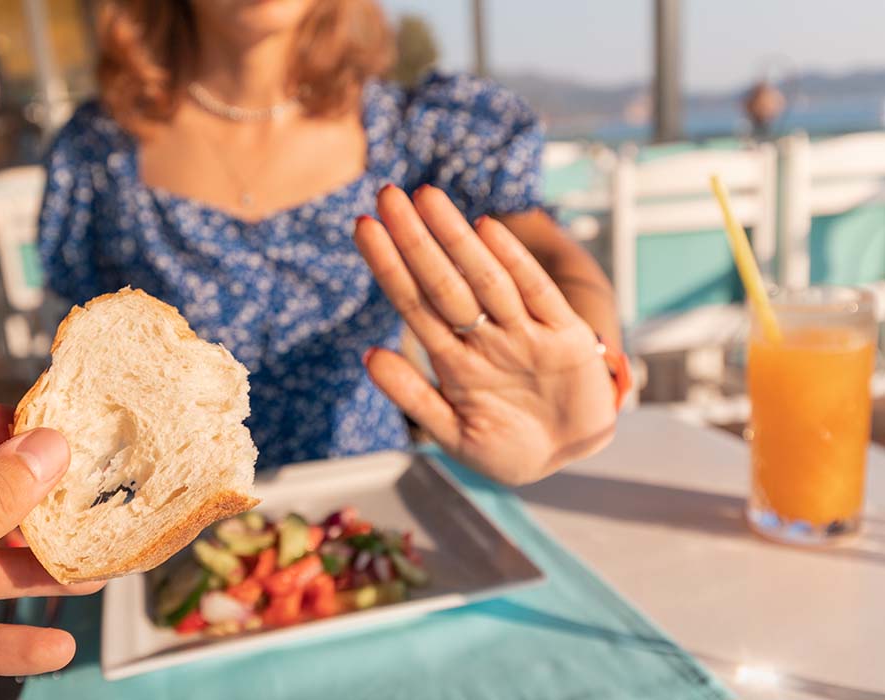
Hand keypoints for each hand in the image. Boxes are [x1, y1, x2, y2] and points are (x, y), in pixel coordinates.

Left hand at [355, 184, 616, 484]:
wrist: (569, 460)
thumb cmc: (507, 448)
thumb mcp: (455, 433)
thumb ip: (414, 397)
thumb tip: (368, 357)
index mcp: (454, 359)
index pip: (413, 303)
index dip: (388, 266)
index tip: (363, 227)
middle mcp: (485, 337)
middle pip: (442, 281)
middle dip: (414, 239)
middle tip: (387, 193)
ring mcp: (524, 333)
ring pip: (484, 278)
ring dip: (455, 238)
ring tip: (427, 197)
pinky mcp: (566, 337)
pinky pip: (537, 294)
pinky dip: (514, 263)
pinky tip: (487, 229)